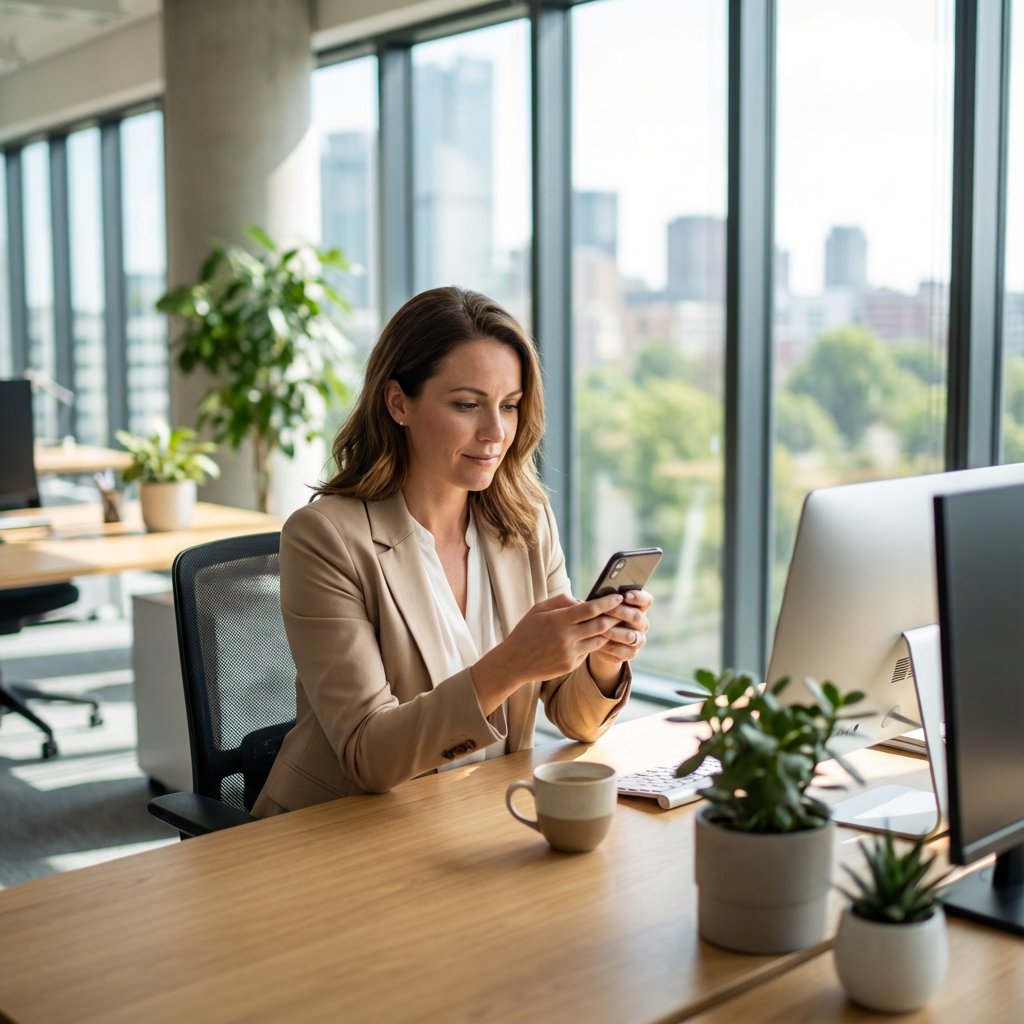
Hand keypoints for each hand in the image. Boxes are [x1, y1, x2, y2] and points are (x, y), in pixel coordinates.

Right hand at [471, 592, 627, 713]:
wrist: (514, 662)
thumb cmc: (526, 631)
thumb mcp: (538, 610)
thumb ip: (560, 601)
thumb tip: (582, 599)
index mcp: (557, 620)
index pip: (589, 609)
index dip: (607, 602)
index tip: (618, 597)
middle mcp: (565, 637)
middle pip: (599, 625)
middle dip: (614, 617)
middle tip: (623, 611)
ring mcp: (569, 654)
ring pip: (598, 641)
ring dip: (607, 632)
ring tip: (613, 624)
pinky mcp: (570, 666)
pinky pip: (587, 653)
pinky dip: (591, 644)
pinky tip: (593, 639)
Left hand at [585, 589, 652, 684]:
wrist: (598, 639)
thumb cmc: (601, 616)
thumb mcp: (603, 607)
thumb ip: (604, 600)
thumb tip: (592, 597)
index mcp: (639, 608)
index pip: (647, 600)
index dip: (638, 597)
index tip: (625, 595)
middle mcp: (642, 623)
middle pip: (637, 616)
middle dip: (620, 612)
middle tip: (605, 610)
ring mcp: (639, 639)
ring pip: (630, 636)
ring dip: (613, 631)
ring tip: (598, 628)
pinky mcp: (631, 653)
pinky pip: (622, 651)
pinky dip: (609, 647)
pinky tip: (598, 642)